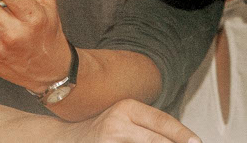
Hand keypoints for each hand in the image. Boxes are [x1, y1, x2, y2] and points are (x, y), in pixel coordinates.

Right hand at [62, 99, 200, 142]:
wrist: (64, 139)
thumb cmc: (100, 132)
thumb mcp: (123, 119)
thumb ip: (146, 125)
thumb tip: (180, 137)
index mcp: (127, 107)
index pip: (163, 121)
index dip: (182, 134)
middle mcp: (118, 121)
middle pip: (157, 139)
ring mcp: (110, 139)